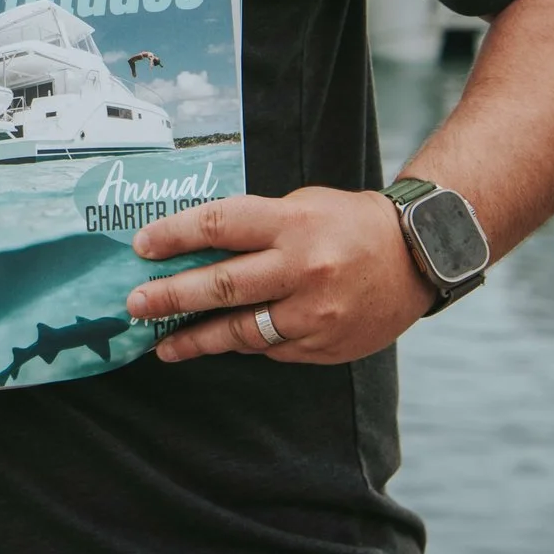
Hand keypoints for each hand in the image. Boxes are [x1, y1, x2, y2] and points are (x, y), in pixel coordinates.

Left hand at [125, 188, 437, 364]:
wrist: (418, 257)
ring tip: (163, 343)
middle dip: (171, 297)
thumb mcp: (301, 205)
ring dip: (196, 339)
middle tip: (135, 304)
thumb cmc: (349, 223)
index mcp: (293, 223)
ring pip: (242, 331)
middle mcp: (303, 269)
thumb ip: (254, 226)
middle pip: (222, 286)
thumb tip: (194, 247)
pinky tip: (221, 343)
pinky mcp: (326, 346)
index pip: (219, 226)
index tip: (141, 247)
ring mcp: (316, 313)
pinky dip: (245, 345)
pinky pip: (273, 348)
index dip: (174, 236)